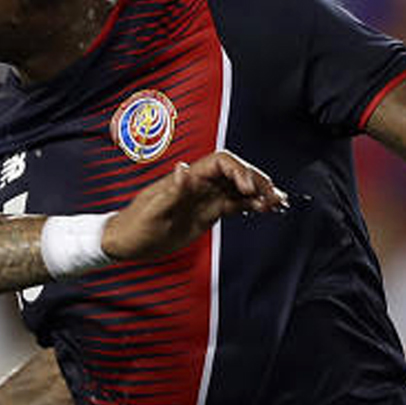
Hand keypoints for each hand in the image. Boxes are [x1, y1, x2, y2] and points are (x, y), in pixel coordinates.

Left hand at [102, 150, 285, 261]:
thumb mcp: (152, 211)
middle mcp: (199, 184)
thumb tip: (183, 168)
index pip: (221, 162)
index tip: (250, 189)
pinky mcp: (207, 212)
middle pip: (235, 172)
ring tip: (278, 203)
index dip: (239, 170)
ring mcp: (205, 198)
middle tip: (273, 198)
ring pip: (238, 188)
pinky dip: (252, 205)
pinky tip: (267, 210)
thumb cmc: (136, 226)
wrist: (126, 242)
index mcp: (187, 178)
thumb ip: (170, 192)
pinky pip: (234, 203)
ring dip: (259, 192)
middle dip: (257, 180)